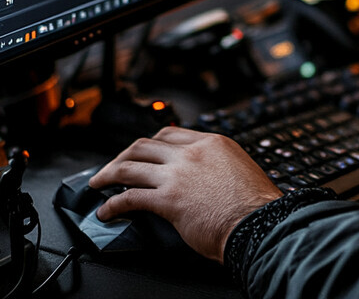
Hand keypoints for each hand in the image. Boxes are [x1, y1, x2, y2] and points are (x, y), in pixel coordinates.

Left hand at [88, 126, 282, 261]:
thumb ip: (216, 166)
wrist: (259, 223)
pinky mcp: (168, 200)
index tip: (141, 152)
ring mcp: (178, 174)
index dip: (150, 144)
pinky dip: (113, 204)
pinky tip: (106, 211)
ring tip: (98, 183)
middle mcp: (191, 153)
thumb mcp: (238, 169)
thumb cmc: (255, 205)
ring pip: (130, 166)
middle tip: (114, 166)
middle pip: (145, 144)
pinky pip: (130, 197)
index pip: (170, 134)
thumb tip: (204, 178)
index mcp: (211, 142)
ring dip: (109, 174)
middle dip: (124, 154)